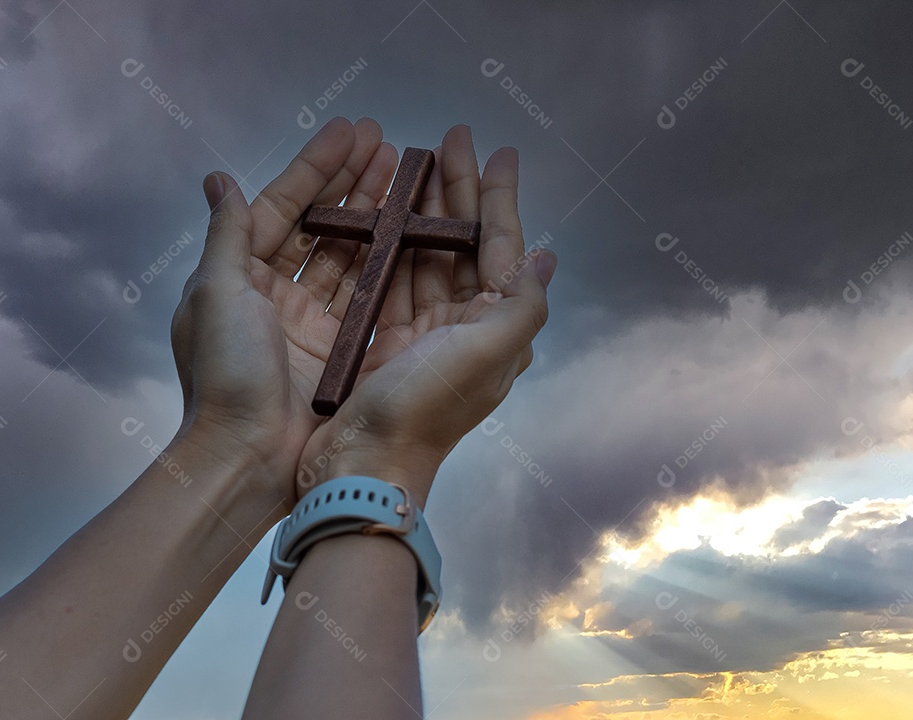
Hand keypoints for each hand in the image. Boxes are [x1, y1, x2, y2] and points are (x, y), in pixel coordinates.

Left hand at [170, 117, 399, 511]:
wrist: (250, 458)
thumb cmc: (226, 372)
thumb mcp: (216, 293)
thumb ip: (227, 234)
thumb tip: (219, 180)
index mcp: (239, 278)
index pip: (281, 208)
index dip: (316, 168)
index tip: (352, 130)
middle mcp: (277, 296)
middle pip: (320, 227)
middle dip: (353, 184)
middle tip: (390, 144)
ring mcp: (313, 325)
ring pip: (349, 257)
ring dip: (375, 216)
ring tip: (407, 175)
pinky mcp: (343, 351)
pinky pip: (368, 297)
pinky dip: (388, 263)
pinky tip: (414, 231)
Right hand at [296, 125, 556, 506]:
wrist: (364, 466)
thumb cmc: (426, 409)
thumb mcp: (486, 355)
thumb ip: (522, 305)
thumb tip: (547, 255)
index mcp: (496, 327)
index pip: (503, 247)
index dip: (500, 197)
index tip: (498, 150)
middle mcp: (465, 327)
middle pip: (464, 243)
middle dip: (459, 191)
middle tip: (450, 137)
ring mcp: (424, 333)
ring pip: (426, 255)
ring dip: (421, 210)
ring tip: (412, 163)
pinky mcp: (386, 340)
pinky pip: (391, 278)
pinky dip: (388, 244)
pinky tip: (380, 215)